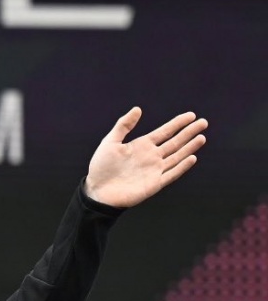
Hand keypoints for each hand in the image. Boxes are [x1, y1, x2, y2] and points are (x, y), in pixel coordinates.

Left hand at [83, 107, 206, 206]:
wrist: (98, 191)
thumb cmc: (101, 167)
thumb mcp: (110, 142)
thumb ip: (123, 126)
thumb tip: (137, 109)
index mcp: (142, 145)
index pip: (165, 132)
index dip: (178, 123)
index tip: (191, 115)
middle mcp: (151, 156)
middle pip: (175, 142)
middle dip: (189, 132)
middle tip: (203, 122)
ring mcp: (154, 170)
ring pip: (177, 156)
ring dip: (189, 147)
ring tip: (202, 137)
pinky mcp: (155, 183)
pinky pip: (172, 174)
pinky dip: (182, 166)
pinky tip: (192, 157)